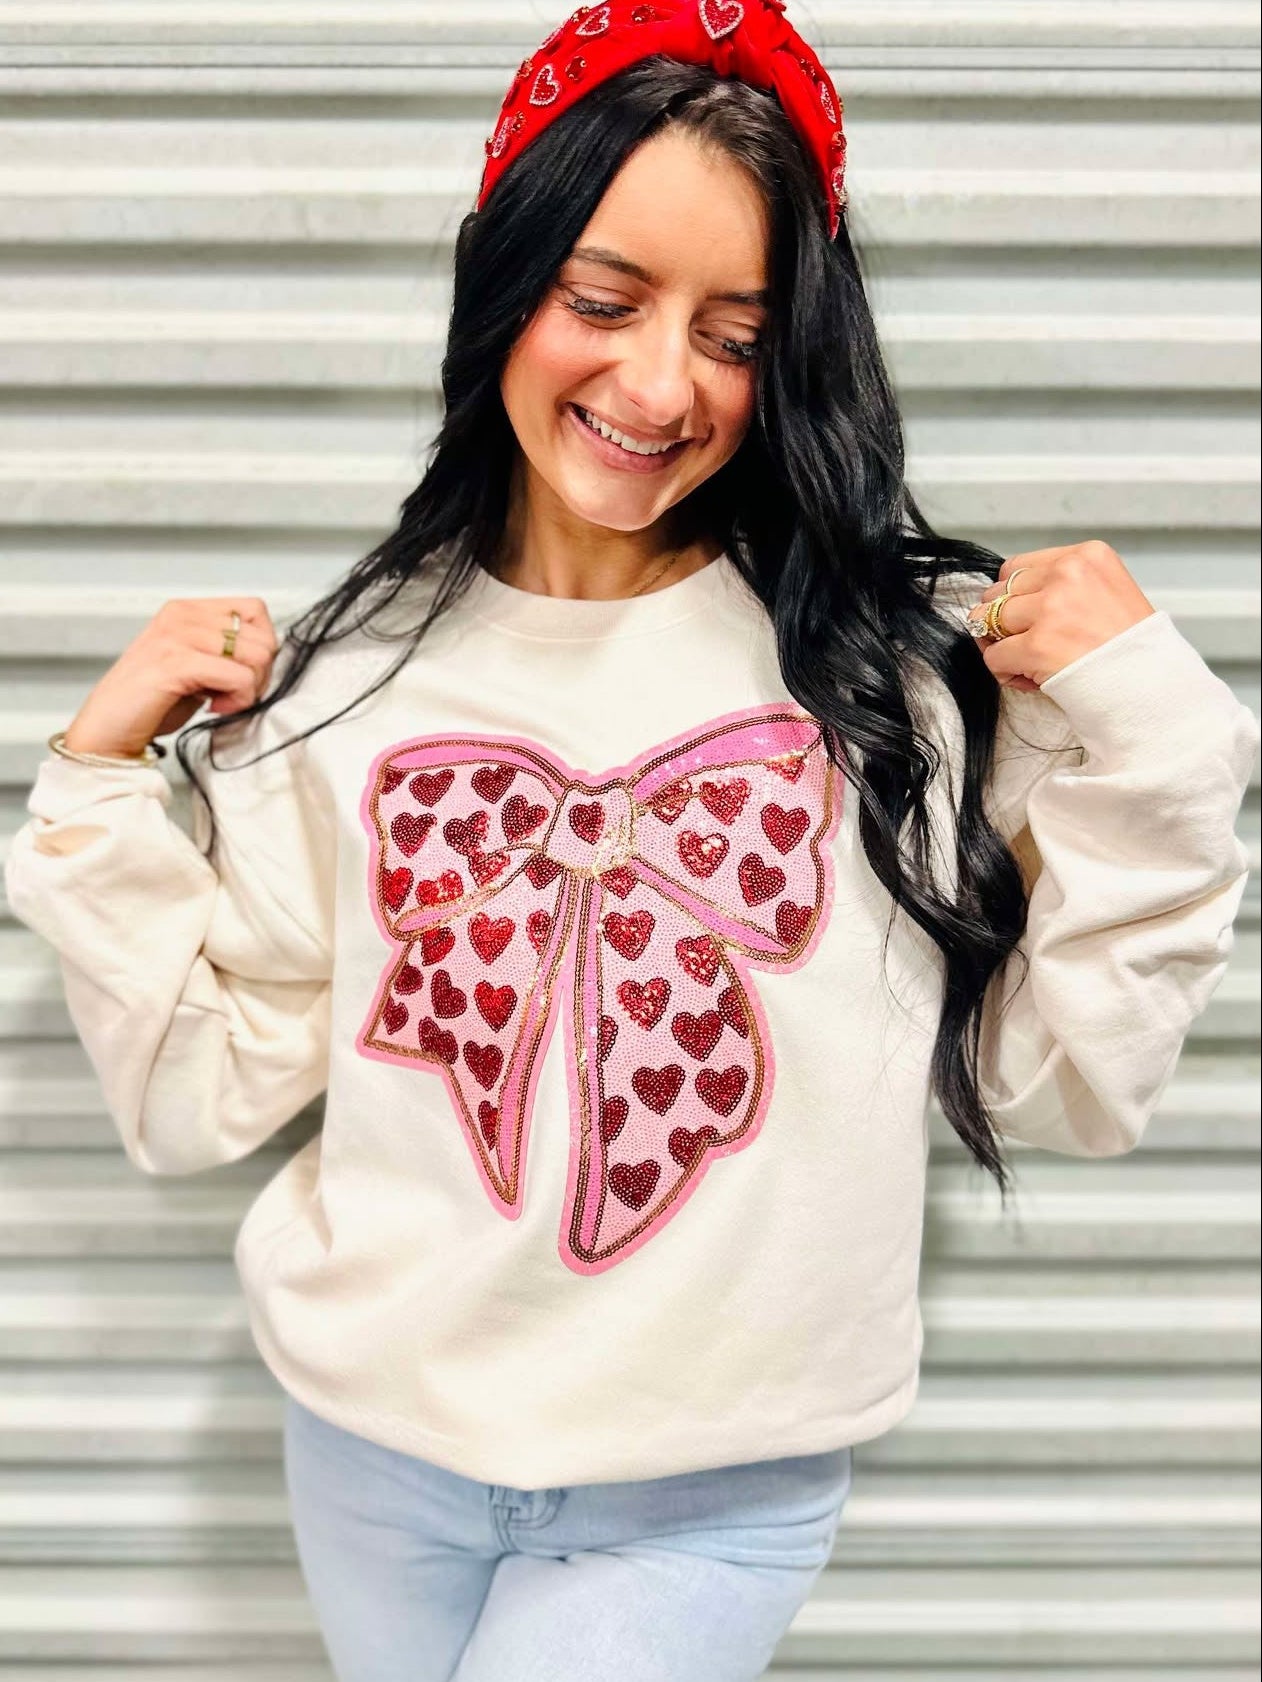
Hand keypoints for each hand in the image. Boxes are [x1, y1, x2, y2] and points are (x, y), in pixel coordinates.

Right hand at [62, 597, 281, 758]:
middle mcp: (181, 615)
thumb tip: (267, 656)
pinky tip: (214, 708)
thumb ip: (225, 652)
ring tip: (221, 702)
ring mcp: (176, 636)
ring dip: (248, 690)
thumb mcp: (195, 666)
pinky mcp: (175, 663)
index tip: (241, 676)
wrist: (107, 732)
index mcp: (187, 610)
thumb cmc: (152, 703)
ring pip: (256, 656)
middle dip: (259, 675)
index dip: (261, 648)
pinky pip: (238, 677)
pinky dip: (236, 700)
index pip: (255, 610)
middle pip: (262, 637)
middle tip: (232, 695)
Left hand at [967, 541, 1156, 692]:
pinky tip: (1031, 678)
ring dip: (1002, 645)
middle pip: (999, 592)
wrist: (1151, 687)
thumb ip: (1061, 586)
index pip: (1017, 567)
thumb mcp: (1105, 593)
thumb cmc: (1127, 648)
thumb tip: (999, 600)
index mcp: (1087, 556)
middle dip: (1006, 622)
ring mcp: (1051, 608)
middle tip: (1032, 645)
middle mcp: (1068, 573)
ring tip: (1031, 662)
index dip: (1016, 597)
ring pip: (988, 621)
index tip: (1034, 619)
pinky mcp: (1037, 644)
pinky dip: (1004, 671)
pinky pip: (994, 656)